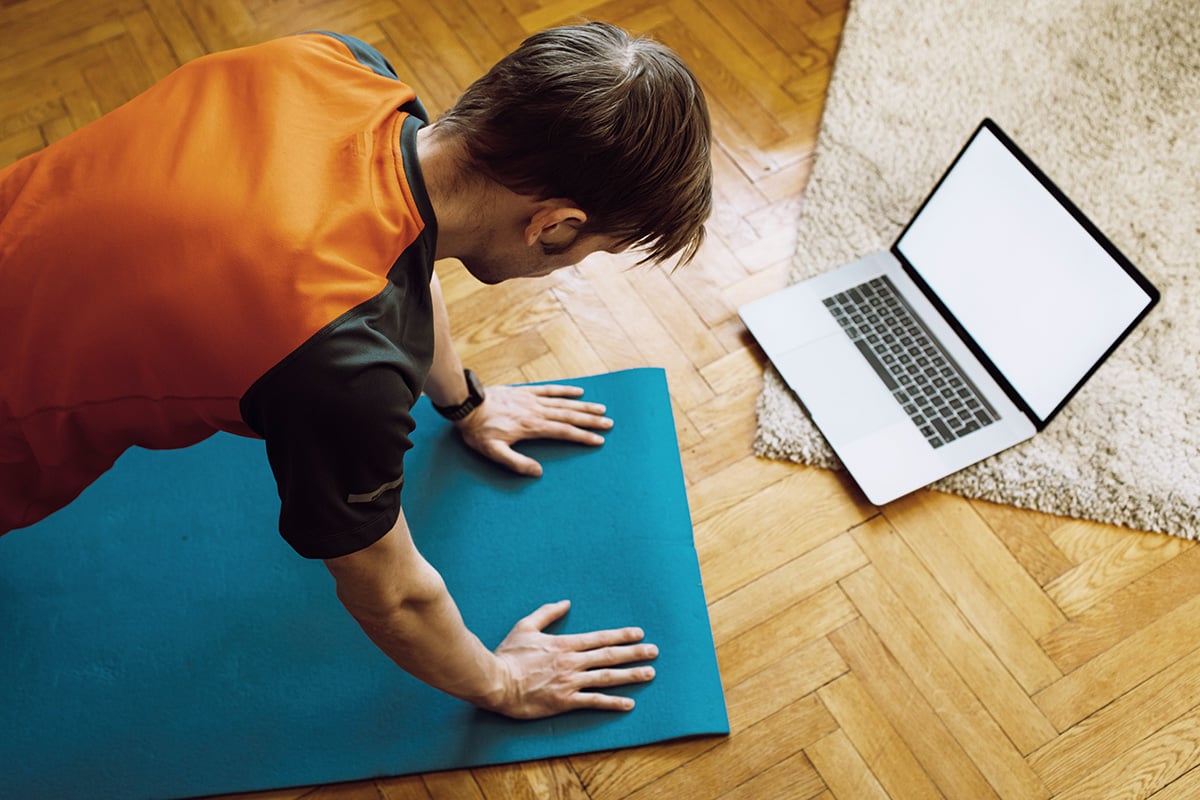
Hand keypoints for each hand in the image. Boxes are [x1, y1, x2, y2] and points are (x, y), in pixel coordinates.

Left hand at [455, 383, 612, 476]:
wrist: (467, 404)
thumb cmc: (479, 431)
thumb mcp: (493, 452)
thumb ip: (516, 463)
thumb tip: (538, 472)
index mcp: (531, 427)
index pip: (563, 432)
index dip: (582, 436)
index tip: (598, 440)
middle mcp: (536, 412)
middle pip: (569, 416)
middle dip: (590, 421)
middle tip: (609, 423)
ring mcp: (532, 400)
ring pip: (563, 403)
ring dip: (583, 406)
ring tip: (601, 409)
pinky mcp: (526, 392)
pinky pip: (550, 390)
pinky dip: (565, 391)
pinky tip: (578, 392)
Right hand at [486, 600, 657, 718]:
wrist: (496, 682)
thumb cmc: (508, 654)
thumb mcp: (526, 626)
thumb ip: (547, 613)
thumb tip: (565, 602)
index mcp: (564, 644)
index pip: (600, 638)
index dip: (621, 635)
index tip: (639, 633)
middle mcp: (572, 662)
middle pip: (609, 656)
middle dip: (634, 653)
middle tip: (654, 652)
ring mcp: (570, 682)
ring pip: (607, 678)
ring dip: (631, 675)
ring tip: (649, 673)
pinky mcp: (565, 701)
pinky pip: (594, 701)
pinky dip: (613, 702)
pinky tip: (629, 703)